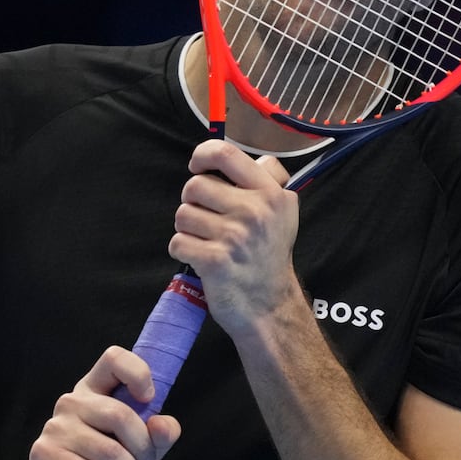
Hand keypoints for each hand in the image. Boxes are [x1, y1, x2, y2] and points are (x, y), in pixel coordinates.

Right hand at [22, 346, 181, 459]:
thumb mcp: (140, 451)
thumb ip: (159, 436)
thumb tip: (163, 425)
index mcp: (94, 390)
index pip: (114, 359)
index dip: (137, 373)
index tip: (149, 400)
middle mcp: (71, 402)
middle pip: (120, 415)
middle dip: (143, 451)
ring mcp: (54, 428)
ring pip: (109, 452)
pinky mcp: (44, 457)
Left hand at [169, 140, 301, 338]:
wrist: (269, 306)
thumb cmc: (268, 256)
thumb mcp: (283, 212)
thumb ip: (265, 179)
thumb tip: (226, 157)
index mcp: (271, 194)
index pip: (226, 153)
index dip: (203, 155)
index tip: (198, 167)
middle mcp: (255, 211)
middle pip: (195, 185)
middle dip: (192, 202)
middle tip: (207, 219)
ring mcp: (234, 236)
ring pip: (183, 214)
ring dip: (187, 228)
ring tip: (206, 240)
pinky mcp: (214, 260)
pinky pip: (177, 241)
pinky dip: (182, 250)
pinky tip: (200, 258)